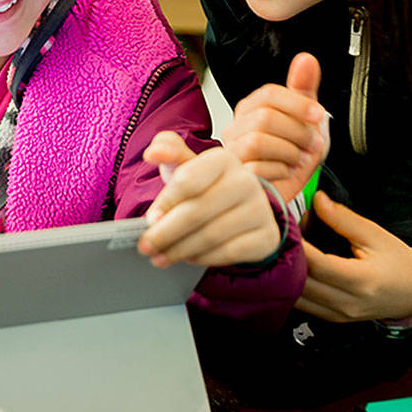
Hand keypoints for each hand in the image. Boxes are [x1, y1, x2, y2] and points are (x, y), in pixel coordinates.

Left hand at [137, 132, 281, 267]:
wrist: (241, 209)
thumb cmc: (205, 187)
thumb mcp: (185, 165)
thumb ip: (166, 152)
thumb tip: (152, 153)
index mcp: (223, 160)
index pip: (188, 181)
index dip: (165, 203)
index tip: (149, 219)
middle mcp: (246, 182)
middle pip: (197, 211)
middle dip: (166, 233)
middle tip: (145, 247)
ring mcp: (260, 210)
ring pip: (211, 235)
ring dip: (179, 250)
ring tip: (159, 257)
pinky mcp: (266, 236)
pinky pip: (229, 252)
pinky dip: (204, 258)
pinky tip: (187, 259)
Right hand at [222, 52, 327, 203]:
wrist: (292, 188)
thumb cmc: (295, 152)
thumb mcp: (306, 118)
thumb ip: (304, 88)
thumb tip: (306, 58)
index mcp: (250, 109)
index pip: (268, 94)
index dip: (298, 103)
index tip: (319, 115)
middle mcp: (235, 128)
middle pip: (265, 117)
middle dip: (298, 132)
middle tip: (312, 145)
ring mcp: (232, 153)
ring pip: (258, 141)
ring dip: (291, 152)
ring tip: (299, 159)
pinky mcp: (235, 176)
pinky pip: (257, 168)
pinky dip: (282, 171)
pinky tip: (287, 172)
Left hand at [294, 192, 411, 322]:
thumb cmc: (399, 263)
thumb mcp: (376, 235)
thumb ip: (343, 218)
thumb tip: (317, 199)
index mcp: (362, 280)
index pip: (317, 265)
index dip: (297, 245)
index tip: (285, 226)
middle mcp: (348, 303)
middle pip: (301, 283)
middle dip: (285, 257)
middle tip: (279, 235)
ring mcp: (338, 314)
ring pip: (295, 298)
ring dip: (283, 274)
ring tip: (282, 250)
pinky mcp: (331, 318)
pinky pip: (302, 305)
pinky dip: (290, 287)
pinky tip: (289, 268)